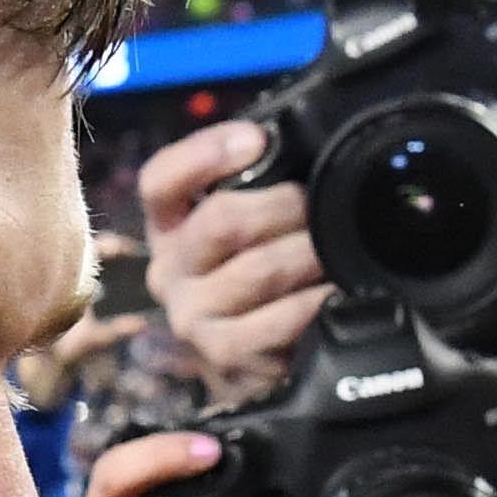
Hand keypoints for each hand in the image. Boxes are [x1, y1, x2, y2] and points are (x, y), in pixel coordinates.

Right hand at [141, 119, 325, 389]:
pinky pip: (274, 321)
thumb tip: (300, 139)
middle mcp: (169, 269)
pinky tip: (331, 293)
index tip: (256, 139)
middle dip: (284, 207)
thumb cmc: (255, 273)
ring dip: (307, 254)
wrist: (250, 357)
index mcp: (169, 224)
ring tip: (335, 249)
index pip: (161, 181)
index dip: (204, 154)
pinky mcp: (222, 354)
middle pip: (221, 221)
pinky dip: (311, 303)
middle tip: (318, 205)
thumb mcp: (244, 223)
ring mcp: (191, 315)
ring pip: (256, 270)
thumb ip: (256, 182)